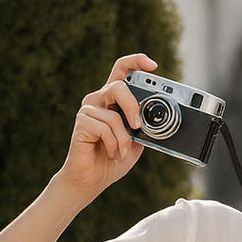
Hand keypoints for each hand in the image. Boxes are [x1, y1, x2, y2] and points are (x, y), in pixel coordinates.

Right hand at [51, 53, 156, 206]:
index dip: (136, 62)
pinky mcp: (81, 122)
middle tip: (138, 126)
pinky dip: (114, 144)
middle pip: (118, 86)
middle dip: (133, 106)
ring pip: (114, 115)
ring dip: (123, 139)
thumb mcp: (137, 140)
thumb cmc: (114, 158)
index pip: (122, 70)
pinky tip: (110, 152)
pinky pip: (105, 128)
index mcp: (113, 100)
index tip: (153, 65)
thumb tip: (160, 118)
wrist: (93, 179)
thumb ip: (144, 125)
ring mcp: (88, 110)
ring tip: (120, 151)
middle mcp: (99, 100)